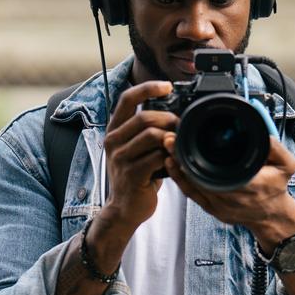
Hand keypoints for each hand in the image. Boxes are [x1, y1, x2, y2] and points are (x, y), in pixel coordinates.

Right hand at [100, 80, 177, 230]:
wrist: (124, 209)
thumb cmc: (135, 177)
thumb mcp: (135, 149)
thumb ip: (147, 131)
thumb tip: (174, 114)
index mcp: (114, 130)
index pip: (127, 99)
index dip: (148, 88)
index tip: (167, 86)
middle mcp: (113, 141)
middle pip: (145, 117)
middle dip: (169, 119)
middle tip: (181, 128)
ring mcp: (120, 158)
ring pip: (152, 135)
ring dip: (171, 139)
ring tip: (178, 146)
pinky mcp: (131, 174)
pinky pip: (157, 157)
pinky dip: (171, 157)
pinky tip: (175, 162)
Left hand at [169, 137, 294, 253]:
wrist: (272, 215)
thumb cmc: (277, 188)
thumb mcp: (287, 165)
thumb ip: (276, 148)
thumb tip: (263, 134)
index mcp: (250, 185)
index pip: (220, 171)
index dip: (200, 157)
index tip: (187, 139)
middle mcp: (232, 197)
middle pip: (200, 176)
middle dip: (182, 157)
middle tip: (170, 139)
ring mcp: (220, 205)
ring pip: (192, 185)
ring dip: (178, 166)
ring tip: (167, 147)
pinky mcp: (212, 209)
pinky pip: (191, 194)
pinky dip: (180, 180)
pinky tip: (171, 165)